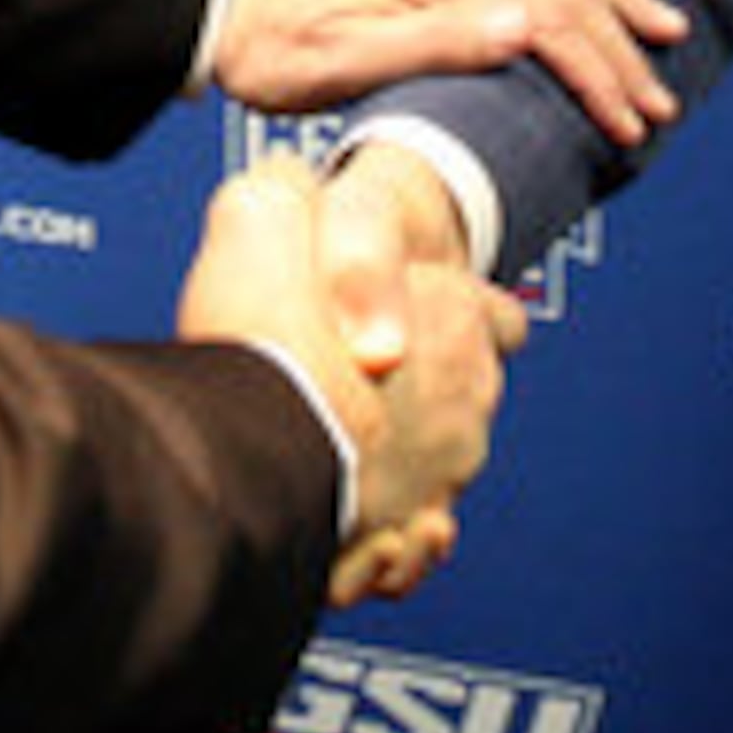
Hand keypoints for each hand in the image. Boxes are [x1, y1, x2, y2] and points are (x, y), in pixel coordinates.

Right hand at [175, 158, 523, 608]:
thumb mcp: (262, 212)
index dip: (454, 311)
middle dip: (421, 392)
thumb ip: (285, 194)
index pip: (497, 315)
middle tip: (350, 381)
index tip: (415, 319)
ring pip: (438, 472)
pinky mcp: (398, 540)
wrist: (235, 449)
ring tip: (337, 450)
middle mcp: (467, 399)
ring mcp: (441, 475)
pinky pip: (410, 547)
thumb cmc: (259, 335)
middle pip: (467, 394)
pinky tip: (359, 528)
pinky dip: (392, 543)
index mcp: (454, 315)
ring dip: (399, 465)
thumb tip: (286, 186)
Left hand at [213, 0, 681, 144]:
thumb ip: (437, 43)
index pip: (546, 20)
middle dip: (620, 47)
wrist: (226, 9)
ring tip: (663, 26)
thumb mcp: (346, 65)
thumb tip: (522, 26)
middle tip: (658, 101)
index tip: (626, 121)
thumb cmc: (277, 51)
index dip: (596, 73)